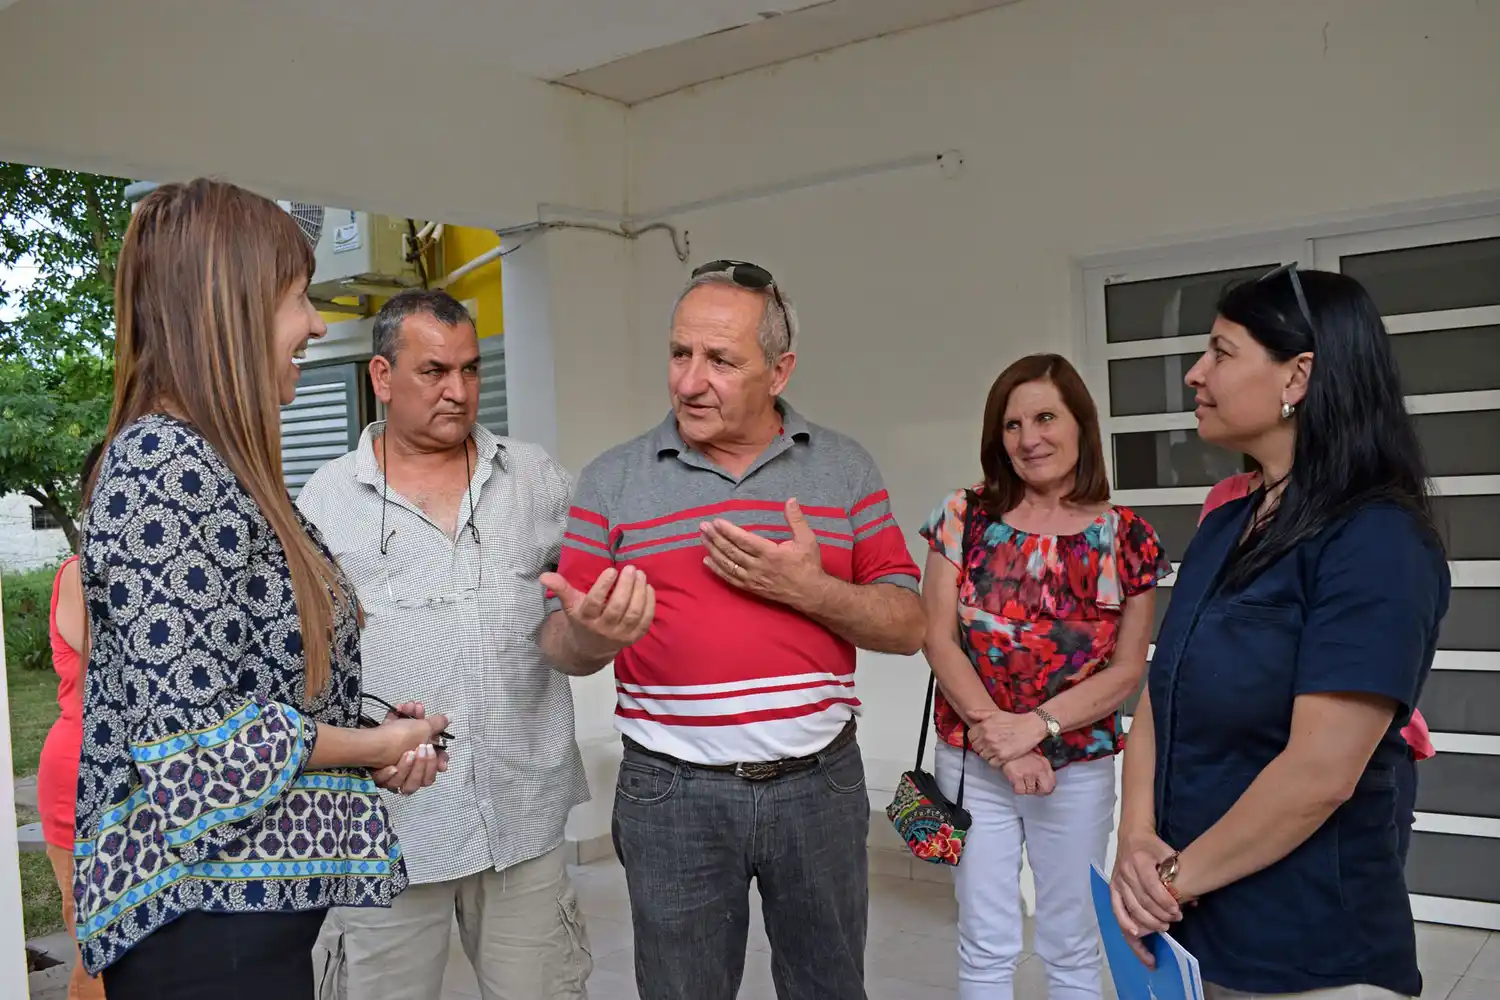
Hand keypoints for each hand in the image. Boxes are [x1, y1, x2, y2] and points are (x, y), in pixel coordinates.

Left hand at [371, 708, 450, 795]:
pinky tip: (391, 766)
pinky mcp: (385, 781)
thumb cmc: (398, 733)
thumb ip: (437, 724)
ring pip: (409, 784)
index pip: (435, 769)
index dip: (439, 765)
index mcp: (421, 758)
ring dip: (410, 768)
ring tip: (407, 753)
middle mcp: (410, 769)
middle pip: (425, 779)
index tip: (442, 761)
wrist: (371, 742)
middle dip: (426, 763)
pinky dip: (392, 773)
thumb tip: (451, 715)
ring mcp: (397, 776)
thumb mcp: (421, 725)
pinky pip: (391, 783)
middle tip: (423, 747)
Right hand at [540, 566, 654, 657]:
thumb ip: (560, 588)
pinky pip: (645, 622)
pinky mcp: (633, 638)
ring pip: (633, 614)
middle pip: (618, 608)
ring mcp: (620, 635)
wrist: (590, 647)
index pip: (595, 603)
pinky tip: (648, 588)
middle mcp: (603, 628)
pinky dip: (649, 604)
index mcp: (586, 618)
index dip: (604, 586)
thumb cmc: (582, 618)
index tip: (612, 570)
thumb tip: (544, 575)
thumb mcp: (570, 604)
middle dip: (626, 587)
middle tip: (631, 568)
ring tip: (640, 574)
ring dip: (639, 593)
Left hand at [700, 498, 824, 606]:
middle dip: (716, 538)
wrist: (809, 593)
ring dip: (713, 551)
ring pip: (728, 564)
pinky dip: (717, 570)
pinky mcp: (750, 587)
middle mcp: (759, 567)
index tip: (717, 522)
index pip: (745, 540)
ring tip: (702, 538)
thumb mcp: (807, 539)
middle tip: (703, 526)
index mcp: (771, 553)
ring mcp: (753, 579)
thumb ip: (797, 520)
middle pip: (732, 552)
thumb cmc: (808, 564)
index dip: (729, 531)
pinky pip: (730, 578)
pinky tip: (706, 561)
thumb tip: (790, 500)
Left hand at [968, 710, 1047, 765]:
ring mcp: (994, 748)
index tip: (982, 738)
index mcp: (984, 726)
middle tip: (990, 744)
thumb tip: (968, 713)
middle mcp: (987, 737)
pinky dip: (995, 761)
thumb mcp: (996, 713)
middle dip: (981, 746)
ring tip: (996, 749)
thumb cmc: (1013, 720)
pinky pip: (992, 763)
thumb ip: (980, 713)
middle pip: (976, 747)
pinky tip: (1000, 755)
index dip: (976, 737)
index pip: (971, 736)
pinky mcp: (1003, 757)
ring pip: (983, 756)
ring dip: (988, 754)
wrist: (1030, 727)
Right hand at [1000, 752, 1055, 795]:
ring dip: (1026, 788)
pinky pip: (1020, 790)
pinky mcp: (1017, 776)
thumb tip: (1047, 778)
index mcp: (1044, 763)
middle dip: (1039, 790)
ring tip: (1022, 781)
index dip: (1048, 787)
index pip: (1053, 782)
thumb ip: (1044, 767)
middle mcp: (1038, 768)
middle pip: (1046, 789)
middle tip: (1033, 787)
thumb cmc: (1020, 752)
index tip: (1042, 786)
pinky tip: (1016, 782)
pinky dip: (1017, 788)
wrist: (1004, 746)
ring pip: (1031, 791)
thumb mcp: (1036, 755)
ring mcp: (1028, 773)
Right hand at [1110, 827, 1183, 965]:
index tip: (1177, 911)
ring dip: (1148, 921)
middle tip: (1175, 920)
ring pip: (1132, 907)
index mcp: (1139, 861)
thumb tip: (1193, 900)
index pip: (1151, 886)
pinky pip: (1117, 908)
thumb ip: (1179, 875)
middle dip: (1160, 914)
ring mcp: (1118, 881)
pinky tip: (1136, 933)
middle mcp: (1126, 872)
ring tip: (1164, 927)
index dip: (1164, 901)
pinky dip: (1125, 922)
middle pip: (1142, 900)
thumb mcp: (1168, 853)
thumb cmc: (1152, 846)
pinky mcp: (1113, 888)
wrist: (1131, 837)